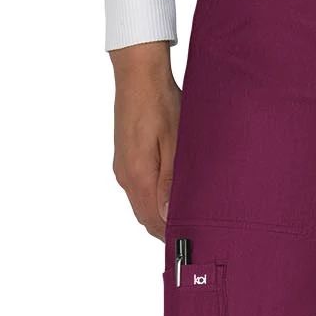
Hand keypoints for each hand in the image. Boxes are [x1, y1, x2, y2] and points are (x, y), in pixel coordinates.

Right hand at [110, 42, 180, 237]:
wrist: (138, 75)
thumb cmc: (160, 104)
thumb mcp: (175, 143)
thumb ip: (171, 182)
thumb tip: (169, 216)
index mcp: (138, 176)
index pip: (153, 222)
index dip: (171, 236)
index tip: (191, 240)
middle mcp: (125, 176)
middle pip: (145, 218)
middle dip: (165, 229)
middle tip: (193, 231)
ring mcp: (122, 168)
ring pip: (140, 205)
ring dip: (159, 214)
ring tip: (185, 215)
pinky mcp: (124, 158)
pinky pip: (137, 189)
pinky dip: (151, 199)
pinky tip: (169, 194)